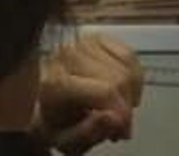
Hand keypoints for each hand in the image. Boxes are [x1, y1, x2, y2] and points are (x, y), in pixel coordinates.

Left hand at [35, 33, 144, 153]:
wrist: (43, 103)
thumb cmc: (56, 124)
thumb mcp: (66, 141)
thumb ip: (88, 134)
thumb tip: (115, 119)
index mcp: (57, 82)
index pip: (105, 91)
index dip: (122, 112)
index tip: (122, 132)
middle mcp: (69, 55)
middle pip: (118, 78)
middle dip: (126, 105)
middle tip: (121, 127)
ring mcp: (85, 42)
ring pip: (126, 66)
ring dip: (131, 93)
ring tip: (121, 111)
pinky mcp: (98, 37)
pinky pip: (129, 55)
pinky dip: (135, 77)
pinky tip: (125, 92)